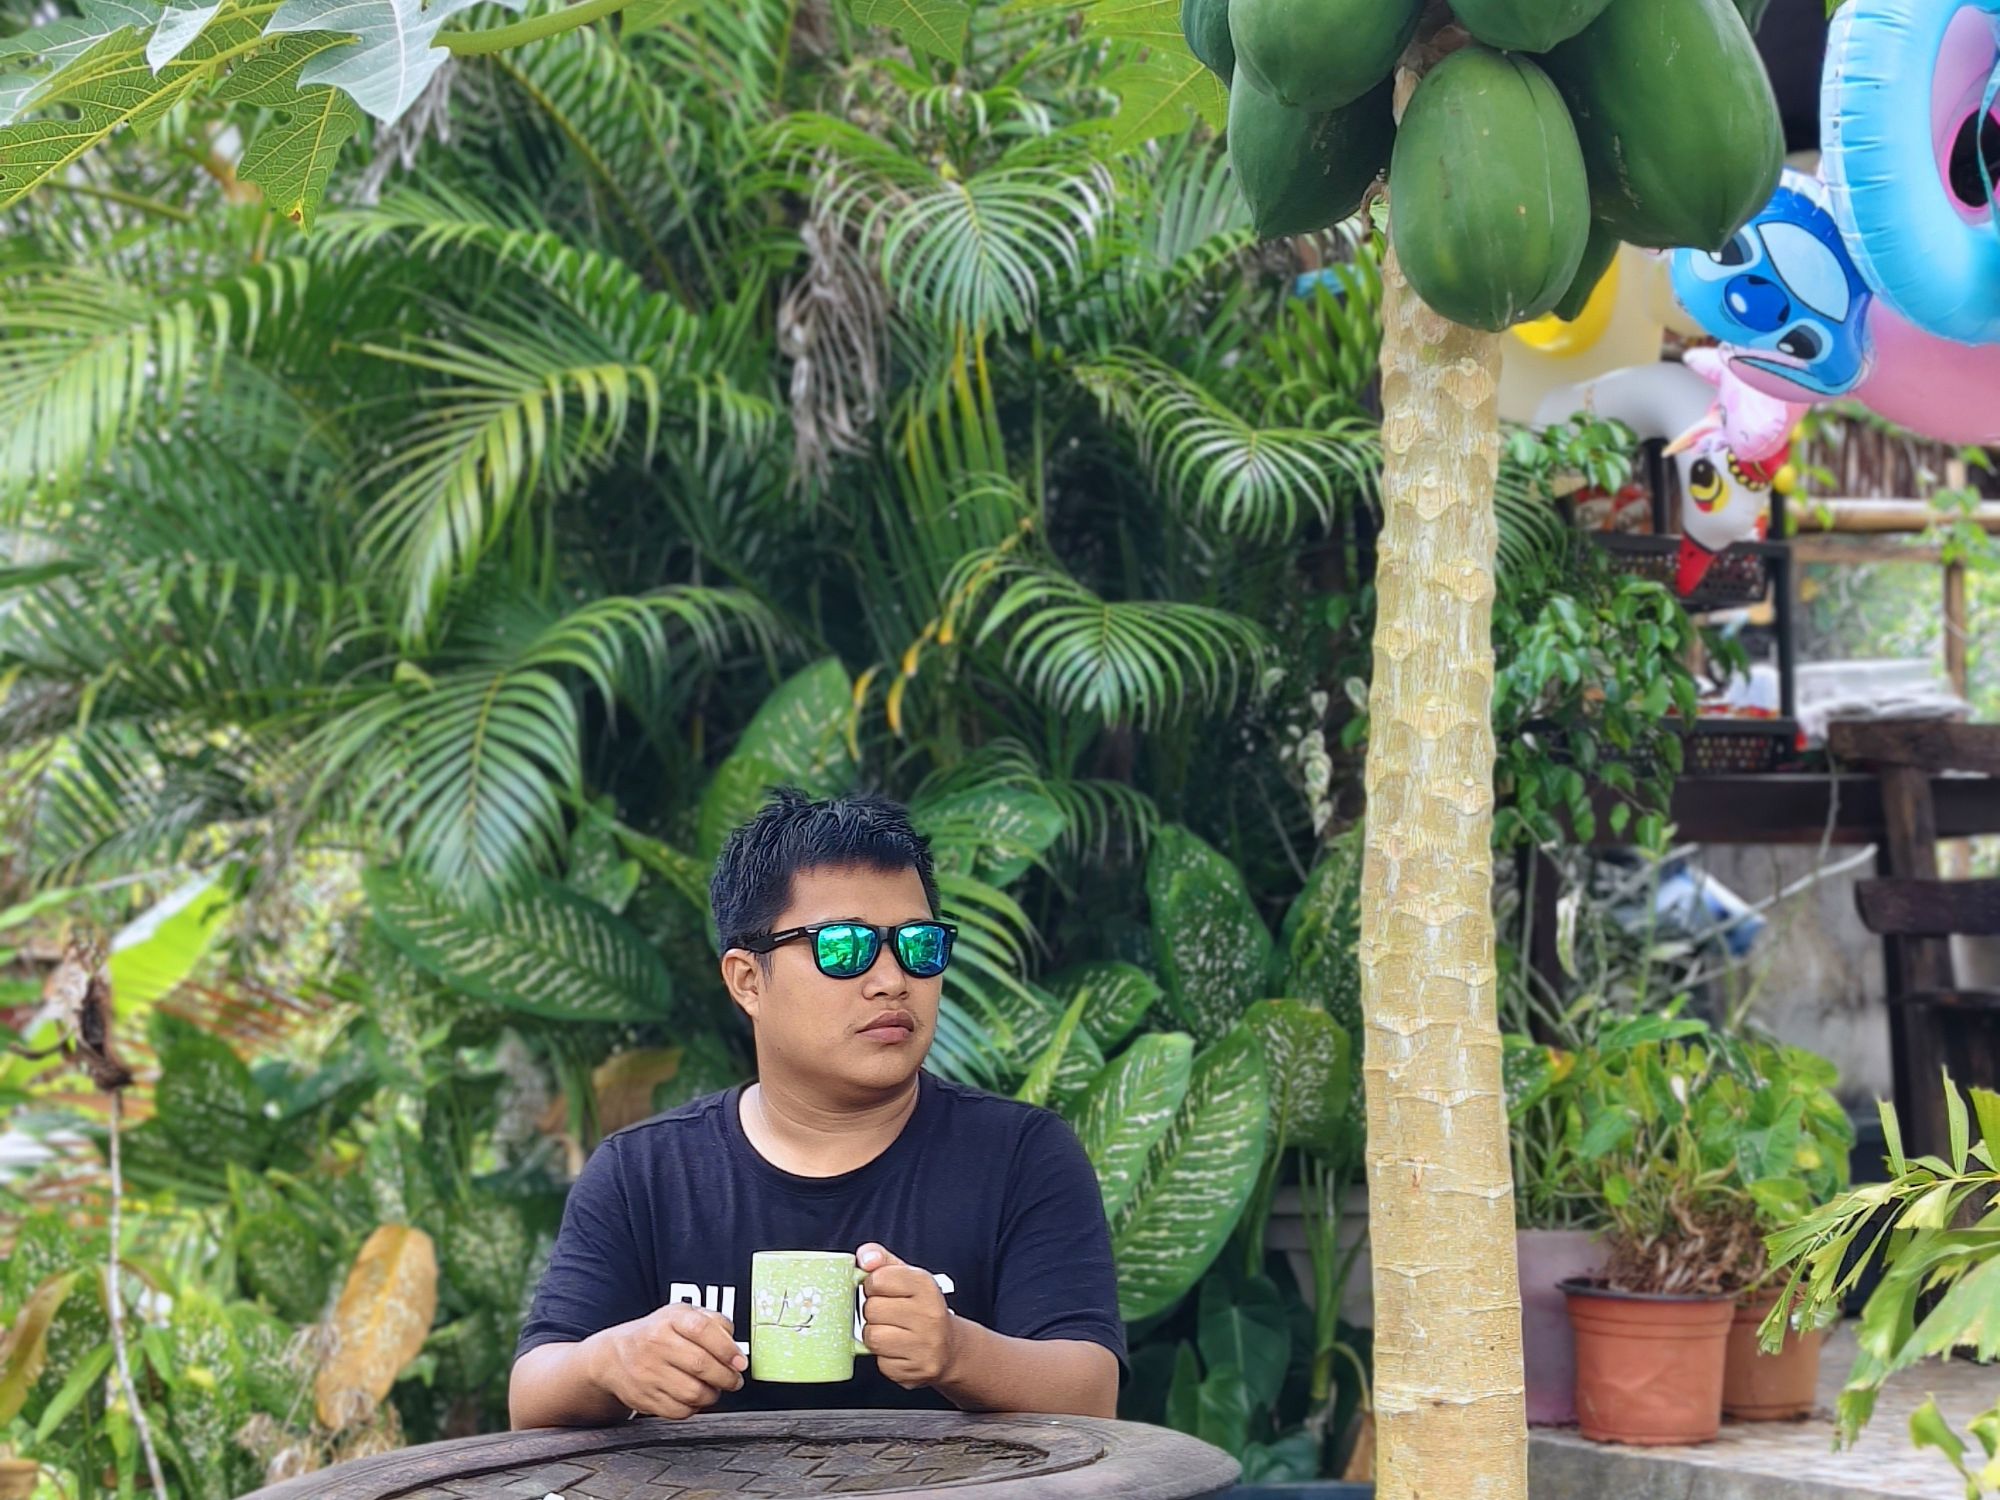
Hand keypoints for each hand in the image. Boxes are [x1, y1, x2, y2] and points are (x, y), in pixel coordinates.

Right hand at [585, 1303, 745, 1419]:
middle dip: (726, 1377)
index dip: (727, 1348)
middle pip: (700, 1364)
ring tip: (715, 1388)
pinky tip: (695, 1398)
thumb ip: (712, 1322)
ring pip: (692, 1392)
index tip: (740, 1362)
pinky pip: (679, 1411)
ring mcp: (648, 1373)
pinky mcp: (644, 1398)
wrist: (614, 1356)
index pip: (703, 1329)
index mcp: (670, 1320)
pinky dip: (694, 1408)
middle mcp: (656, 1344)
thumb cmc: (657, 1334)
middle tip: (734, 1380)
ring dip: (712, 1394)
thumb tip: (734, 1343)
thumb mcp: (681, 1315)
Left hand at [858, 1243, 957, 1389]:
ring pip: (872, 1337)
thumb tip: (864, 1256)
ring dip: (875, 1335)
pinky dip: (884, 1358)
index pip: (878, 1279)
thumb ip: (883, 1261)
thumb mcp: (908, 1278)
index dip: (872, 1285)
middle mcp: (929, 1315)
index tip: (881, 1290)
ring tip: (890, 1332)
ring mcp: (924, 1346)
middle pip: (872, 1309)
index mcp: (926, 1286)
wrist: (950, 1349)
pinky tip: (898, 1351)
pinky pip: (880, 1363)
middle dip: (873, 1312)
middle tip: (888, 1314)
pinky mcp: (915, 1371)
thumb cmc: (922, 1309)